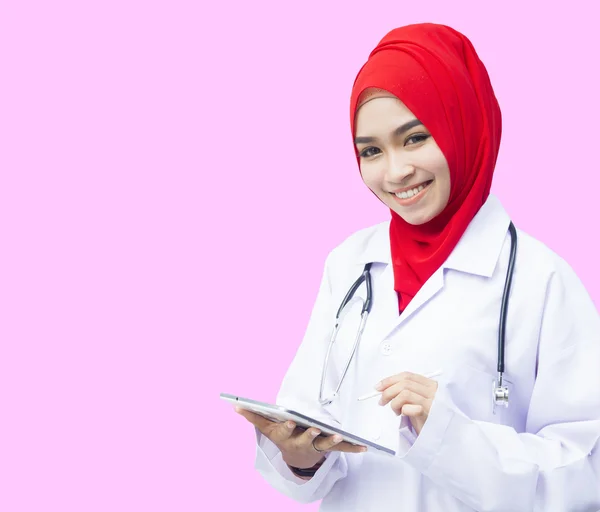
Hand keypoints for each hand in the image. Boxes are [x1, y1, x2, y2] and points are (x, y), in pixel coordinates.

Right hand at [235, 407, 365, 468]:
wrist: (295, 457)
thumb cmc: (281, 436)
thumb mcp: (266, 428)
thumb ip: (253, 416)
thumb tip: (236, 406)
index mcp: (287, 436)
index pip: (286, 430)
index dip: (288, 426)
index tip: (290, 420)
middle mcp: (301, 443)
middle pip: (307, 439)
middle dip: (311, 435)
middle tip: (316, 429)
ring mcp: (316, 447)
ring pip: (325, 445)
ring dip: (333, 441)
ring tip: (341, 436)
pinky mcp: (329, 448)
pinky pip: (342, 449)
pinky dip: (353, 448)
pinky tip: (364, 446)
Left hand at [377, 371, 438, 434]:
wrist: (437, 435)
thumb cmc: (425, 417)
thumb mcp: (415, 399)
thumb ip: (404, 390)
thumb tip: (382, 386)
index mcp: (430, 384)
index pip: (407, 376)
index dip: (390, 380)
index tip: (378, 387)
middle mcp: (433, 391)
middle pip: (404, 383)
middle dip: (388, 391)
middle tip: (381, 401)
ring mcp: (432, 402)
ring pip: (404, 393)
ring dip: (394, 403)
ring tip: (396, 411)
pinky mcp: (429, 414)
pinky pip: (408, 407)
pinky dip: (401, 410)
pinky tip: (403, 415)